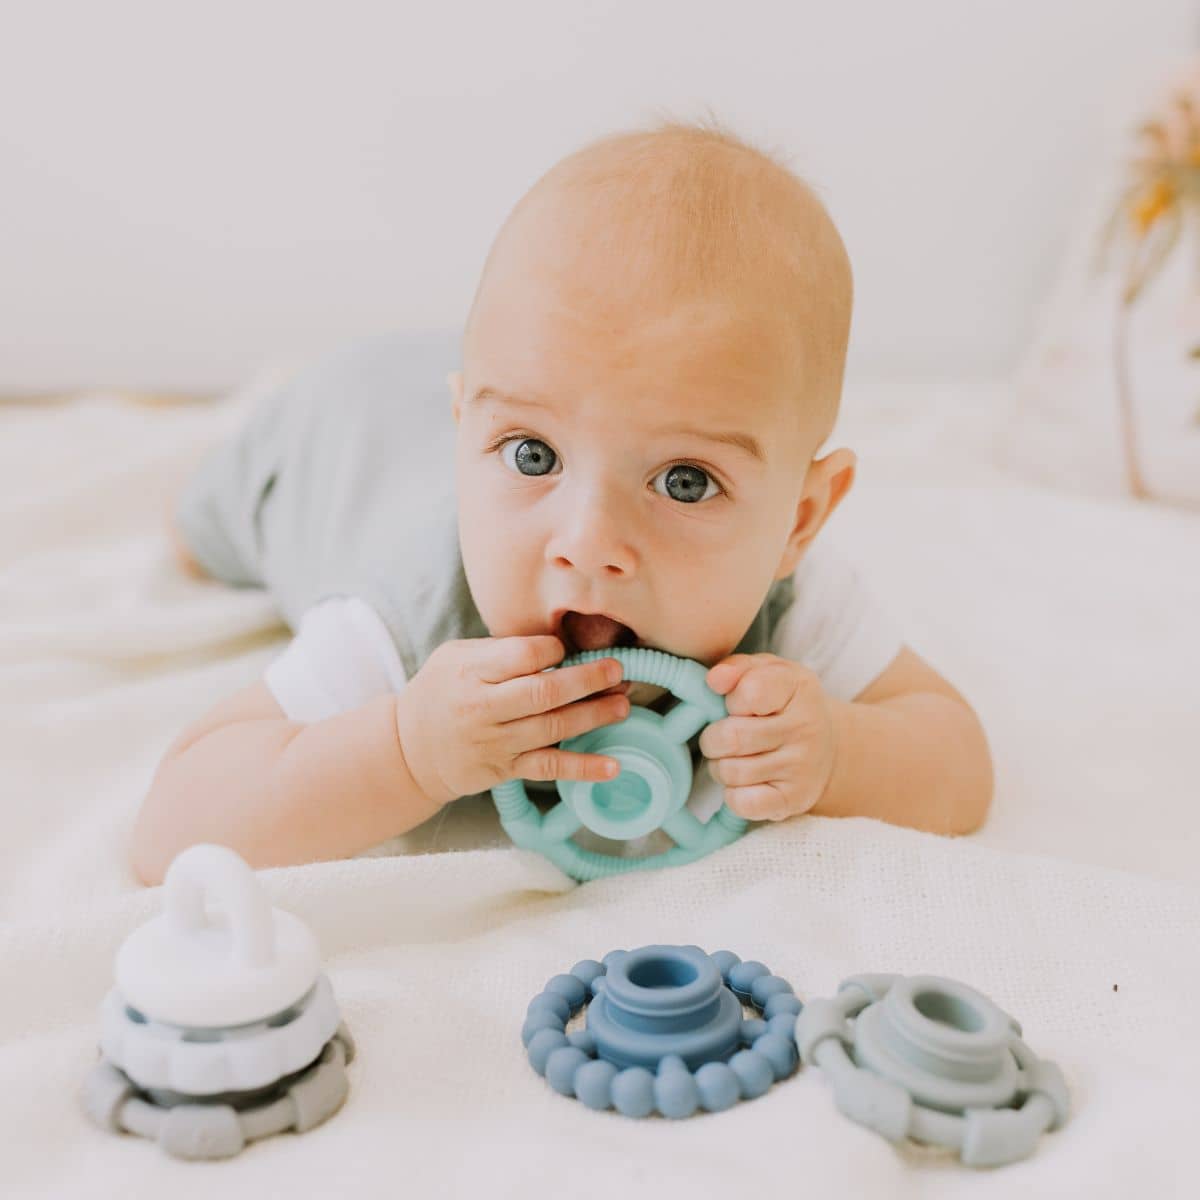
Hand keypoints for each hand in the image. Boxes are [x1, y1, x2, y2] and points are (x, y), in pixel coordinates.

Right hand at [393, 636, 629, 806]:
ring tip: (623, 704)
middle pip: (544, 692)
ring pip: (553, 729)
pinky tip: (613, 766)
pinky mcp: (504, 770)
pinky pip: (549, 768)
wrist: (408, 749)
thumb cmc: (440, 692)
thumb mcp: (456, 657)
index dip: (553, 649)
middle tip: (617, 670)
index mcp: (470, 672)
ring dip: (594, 716)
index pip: (523, 655)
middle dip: (587, 680)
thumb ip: (500, 650)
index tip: (564, 648)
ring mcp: (495, 743)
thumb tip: (556, 646)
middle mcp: (482, 708)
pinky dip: (583, 768)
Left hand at [698, 653, 837, 821]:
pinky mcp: (794, 800)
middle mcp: (806, 727)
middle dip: (714, 738)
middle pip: (731, 737)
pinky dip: (732, 795)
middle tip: (722, 737)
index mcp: (798, 687)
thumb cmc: (782, 704)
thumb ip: (736, 668)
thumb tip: (714, 680)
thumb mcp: (765, 672)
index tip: (736, 705)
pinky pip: (742, 802)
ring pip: (731, 771)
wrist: (824, 748)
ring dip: (720, 766)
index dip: (730, 700)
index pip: (749, 692)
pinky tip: (744, 783)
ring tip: (733, 758)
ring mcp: (802, 767)